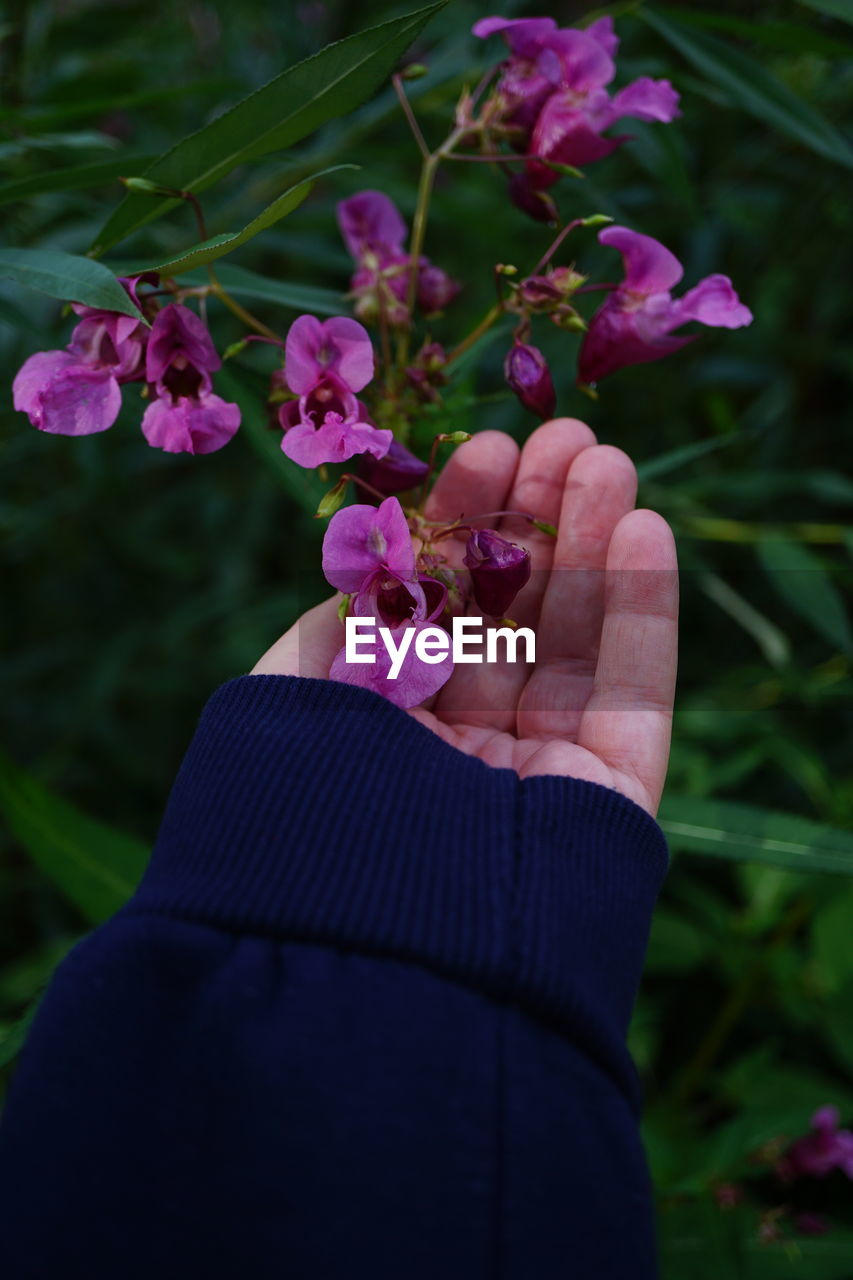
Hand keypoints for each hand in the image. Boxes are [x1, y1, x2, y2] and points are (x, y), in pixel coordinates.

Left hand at [252, 420, 677, 815]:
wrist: (375, 961)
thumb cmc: (313, 819)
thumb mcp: (292, 697)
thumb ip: (336, 620)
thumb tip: (378, 557)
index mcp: (383, 726)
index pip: (435, 606)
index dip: (461, 523)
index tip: (486, 446)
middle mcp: (459, 749)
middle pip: (511, 614)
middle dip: (537, 521)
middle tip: (567, 434)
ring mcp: (537, 776)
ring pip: (578, 642)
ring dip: (596, 545)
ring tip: (610, 459)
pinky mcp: (607, 803)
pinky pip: (637, 695)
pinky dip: (645, 612)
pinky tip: (644, 529)